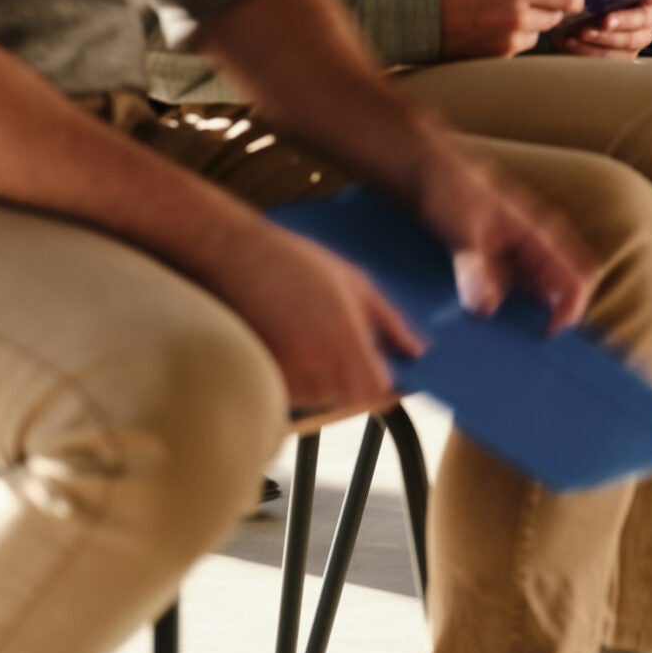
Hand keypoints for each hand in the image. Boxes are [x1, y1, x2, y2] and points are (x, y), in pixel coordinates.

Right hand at [205, 222, 421, 417]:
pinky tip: (298, 348)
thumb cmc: (297, 261)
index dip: (389, 388)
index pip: (377, 390)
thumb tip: (417, 350)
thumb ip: (390, 320)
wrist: (235, 255)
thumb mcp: (356, 281)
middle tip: (351, 351)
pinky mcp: (263, 373)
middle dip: (359, 381)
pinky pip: (294, 393)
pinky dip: (303, 380)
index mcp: (345, 334)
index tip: (392, 377)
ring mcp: (287, 369)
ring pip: (323, 398)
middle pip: (352, 398)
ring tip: (319, 342)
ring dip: (331, 381)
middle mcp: (316, 359)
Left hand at [414, 136, 594, 328]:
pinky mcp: (499, 260)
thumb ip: (475, 270)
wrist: (427, 170)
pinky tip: (480, 319)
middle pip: (561, 292)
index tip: (546, 334)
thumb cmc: (452, 190)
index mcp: (541, 234)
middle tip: (523, 346)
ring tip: (499, 338)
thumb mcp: (463, 231)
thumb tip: (486, 309)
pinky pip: (512, 291)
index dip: (571, 309)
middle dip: (549, 319)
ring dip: (523, 315)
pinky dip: (503, 307)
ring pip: (536, 294)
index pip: (578, 278)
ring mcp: (519, 254)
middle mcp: (537, 245)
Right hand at [438, 0, 583, 59]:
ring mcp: (509, 40)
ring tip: (503, 21)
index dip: (574, 1)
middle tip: (532, 9)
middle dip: (547, 14)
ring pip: (535, 37)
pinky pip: (516, 50)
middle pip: (553, 20)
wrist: (421, 14)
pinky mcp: (498, 57)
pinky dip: (510, 43)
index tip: (576, 2)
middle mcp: (519, 16)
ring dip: (528, 30)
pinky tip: (491, 34)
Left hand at [555, 0, 651, 59]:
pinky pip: (614, 58)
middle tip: (604, 20)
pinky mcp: (626, 54)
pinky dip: (590, 51)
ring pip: (630, 41)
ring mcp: (641, 35)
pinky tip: (572, 43)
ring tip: (579, 33)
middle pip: (646, 18)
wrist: (575, 15)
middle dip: (624, 20)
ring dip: (604, 38)